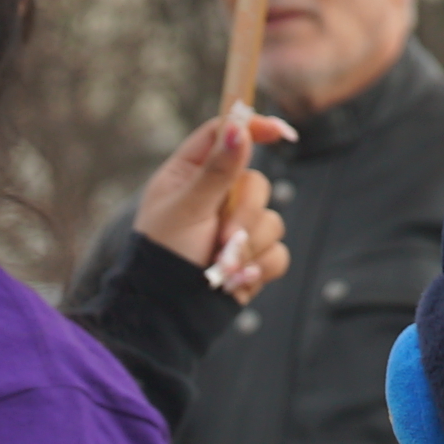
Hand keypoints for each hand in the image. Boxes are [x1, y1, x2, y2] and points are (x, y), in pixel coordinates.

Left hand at [134, 112, 291, 299]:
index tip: (280, 132)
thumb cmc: (163, 256)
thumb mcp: (186, 208)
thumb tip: (239, 128)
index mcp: (190, 175)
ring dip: (247, 249)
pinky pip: (276, 252)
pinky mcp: (250, 258)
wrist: (166, 315)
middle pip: (256, 184)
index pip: (225, 136)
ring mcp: (235, 228)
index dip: (252, 129)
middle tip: (222, 239)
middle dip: (244, 215)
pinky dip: (258, 268)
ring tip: (220, 270)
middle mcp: (215, 197)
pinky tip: (235, 282)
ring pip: (270, 221)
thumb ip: (216, 171)